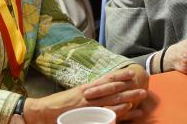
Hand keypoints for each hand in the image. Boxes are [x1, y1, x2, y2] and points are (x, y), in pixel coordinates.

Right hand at [22, 66, 147, 122]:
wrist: (42, 111)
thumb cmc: (57, 105)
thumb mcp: (74, 96)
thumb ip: (87, 94)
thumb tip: (99, 92)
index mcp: (86, 88)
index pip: (106, 80)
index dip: (120, 76)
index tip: (132, 73)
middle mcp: (89, 94)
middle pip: (113, 89)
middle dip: (129, 88)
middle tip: (144, 87)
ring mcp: (88, 104)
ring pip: (112, 99)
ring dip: (128, 97)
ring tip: (142, 96)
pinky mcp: (85, 113)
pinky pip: (104, 112)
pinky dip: (116, 110)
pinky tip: (127, 109)